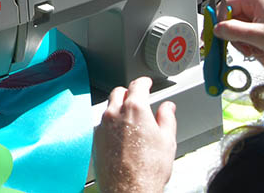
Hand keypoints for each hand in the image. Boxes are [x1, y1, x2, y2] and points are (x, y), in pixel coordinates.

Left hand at [93, 77, 175, 192]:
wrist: (129, 189)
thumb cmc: (148, 169)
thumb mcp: (167, 140)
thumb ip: (167, 118)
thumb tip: (168, 107)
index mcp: (134, 109)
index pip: (137, 85)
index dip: (143, 81)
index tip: (146, 82)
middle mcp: (114, 113)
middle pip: (119, 92)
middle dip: (129, 92)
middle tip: (137, 98)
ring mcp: (102, 125)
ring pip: (108, 106)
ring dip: (118, 106)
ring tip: (130, 119)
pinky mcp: (95, 137)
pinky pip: (102, 122)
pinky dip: (110, 122)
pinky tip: (120, 133)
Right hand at [214, 0, 263, 65]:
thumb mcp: (260, 35)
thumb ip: (234, 32)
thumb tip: (217, 29)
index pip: (225, 8)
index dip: (218, 24)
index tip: (212, 36)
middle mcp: (257, 2)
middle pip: (234, 20)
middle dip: (238, 39)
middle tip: (244, 51)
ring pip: (244, 28)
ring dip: (248, 45)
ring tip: (259, 56)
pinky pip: (254, 31)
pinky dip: (256, 44)